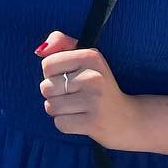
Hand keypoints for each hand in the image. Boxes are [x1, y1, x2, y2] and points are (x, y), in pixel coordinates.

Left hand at [37, 30, 140, 148]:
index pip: (47, 65)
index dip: (52, 74)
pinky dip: (65, 124)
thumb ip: (61, 43)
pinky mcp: (93, 123)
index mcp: (91, 56)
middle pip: (46, 87)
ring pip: (50, 106)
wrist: (127, 119)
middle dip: (54, 94)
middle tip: (74, 95)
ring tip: (76, 108)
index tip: (69, 78)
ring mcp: (94, 100)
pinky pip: (60, 123)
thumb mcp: (85, 57)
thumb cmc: (98, 85)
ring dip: (58, 110)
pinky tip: (80, 119)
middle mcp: (93, 77)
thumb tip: (40, 50)